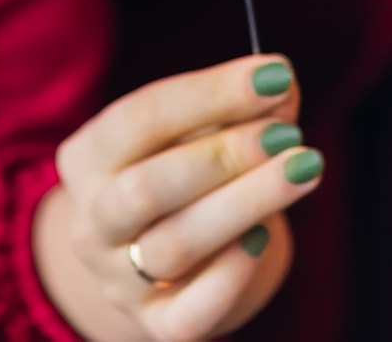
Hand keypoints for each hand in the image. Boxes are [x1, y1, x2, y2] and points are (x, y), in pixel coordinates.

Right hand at [35, 54, 327, 341]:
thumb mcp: (198, 133)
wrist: (169, 260)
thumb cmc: (185, 176)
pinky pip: (190, 312)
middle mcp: (91, 221)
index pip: (138, 118)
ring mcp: (118, 280)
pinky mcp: (155, 326)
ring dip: (245, 203)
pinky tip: (266, 237)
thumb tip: (281, 87)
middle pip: (147, 188)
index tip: (275, 75)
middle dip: (223, 155)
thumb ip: (237, 107)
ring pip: (174, 246)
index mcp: (88, 157)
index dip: (209, 94)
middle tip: (287, 134)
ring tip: (303, 169)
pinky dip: (231, 274)